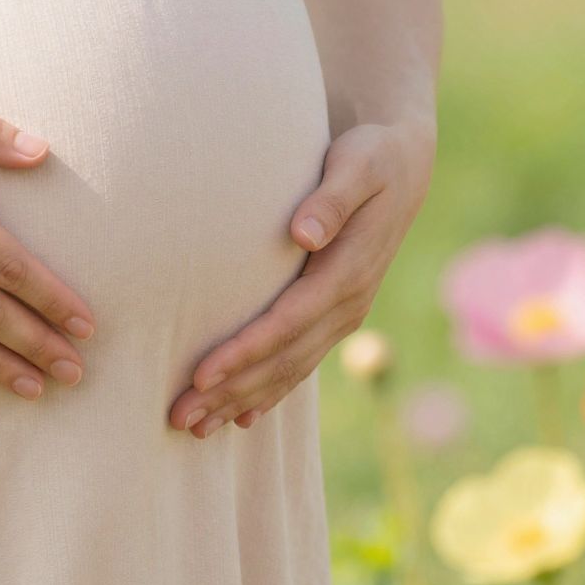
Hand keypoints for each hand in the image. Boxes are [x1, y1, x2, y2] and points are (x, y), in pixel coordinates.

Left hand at [167, 114, 435, 437]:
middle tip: (180, 418)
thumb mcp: (358, 163)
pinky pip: (300, 362)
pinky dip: (270, 392)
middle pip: (283, 359)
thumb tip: (303, 233)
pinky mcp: (336, 314)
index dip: (244, 352)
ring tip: (196, 428)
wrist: (404, 166)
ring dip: (243, 400)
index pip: (287, 323)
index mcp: (349, 272)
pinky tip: (242, 417)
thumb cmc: (371, 156)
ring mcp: (344, 314)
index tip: (201, 374)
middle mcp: (349, 303)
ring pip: (289, 370)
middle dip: (231, 391)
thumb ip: (332, 198)